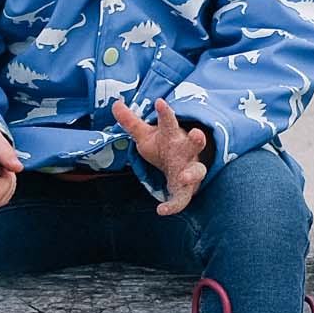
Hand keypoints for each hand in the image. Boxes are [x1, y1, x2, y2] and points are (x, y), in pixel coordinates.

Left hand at [112, 97, 210, 215]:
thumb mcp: (145, 135)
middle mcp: (186, 151)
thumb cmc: (163, 148)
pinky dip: (174, 205)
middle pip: (195, 143)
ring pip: (197, 171)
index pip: (170, 122)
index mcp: (173, 135)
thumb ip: (131, 121)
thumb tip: (115, 103)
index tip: (159, 102)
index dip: (165, 113)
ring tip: (184, 177)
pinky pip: (183, 199)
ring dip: (193, 173)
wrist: (180, 169)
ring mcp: (190, 169)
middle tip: (198, 134)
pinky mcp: (187, 189)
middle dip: (198, 139)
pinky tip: (161, 210)